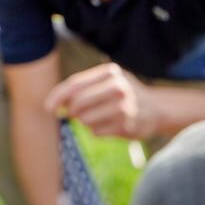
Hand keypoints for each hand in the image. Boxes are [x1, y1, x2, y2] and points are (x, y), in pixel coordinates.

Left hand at [43, 63, 157, 139]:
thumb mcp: (107, 81)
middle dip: (73, 111)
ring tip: (99, 117)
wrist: (156, 109)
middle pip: (78, 103)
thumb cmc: (123, 94)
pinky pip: (96, 131)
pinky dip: (97, 130)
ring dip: (86, 121)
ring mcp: (123, 107)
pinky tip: (110, 124)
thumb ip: (83, 88)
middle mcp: (118, 87)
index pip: (75, 84)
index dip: (58, 97)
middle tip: (76, 114)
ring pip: (85, 119)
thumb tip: (55, 104)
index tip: (48, 108)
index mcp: (110, 73)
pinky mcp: (126, 125)